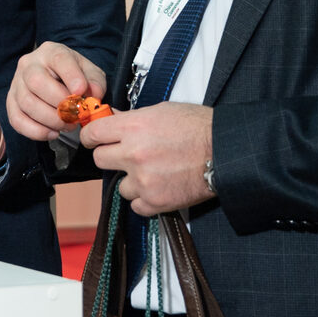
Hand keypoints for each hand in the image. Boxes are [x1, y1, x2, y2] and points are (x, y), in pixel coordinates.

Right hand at [6, 41, 107, 141]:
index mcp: (51, 52)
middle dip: (59, 104)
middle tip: (76, 116)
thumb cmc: (74, 77)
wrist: (56, 81)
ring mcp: (16, 83)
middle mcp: (29, 64)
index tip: (80, 92)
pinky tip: (52, 133)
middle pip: (36, 82)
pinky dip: (36, 131)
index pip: (59, 59)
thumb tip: (92, 95)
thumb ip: (95, 82)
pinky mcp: (11, 102)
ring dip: (50, 120)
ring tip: (67, 125)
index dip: (71, 76)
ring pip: (27, 103)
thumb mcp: (90, 73)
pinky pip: (17, 119)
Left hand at [81, 102, 213, 215]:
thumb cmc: (197, 127)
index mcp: (133, 127)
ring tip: (152, 172)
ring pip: (119, 185)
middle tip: (126, 155)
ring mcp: (143, 180)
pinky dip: (144, 199)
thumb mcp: (161, 111)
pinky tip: (158, 187)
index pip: (92, 134)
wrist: (226, 151)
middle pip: (100, 159)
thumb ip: (131, 119)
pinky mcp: (155, 201)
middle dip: (111, 156)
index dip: (92, 136)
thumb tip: (109, 120)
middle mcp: (134, 154)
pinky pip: (135, 205)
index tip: (95, 140)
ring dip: (131, 180)